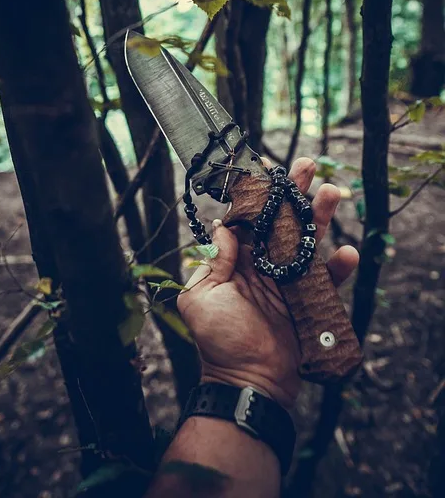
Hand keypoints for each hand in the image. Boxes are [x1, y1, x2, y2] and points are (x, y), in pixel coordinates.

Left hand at [177, 157, 358, 409]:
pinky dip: (339, 267)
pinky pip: (327, 279)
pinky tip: (346, 252)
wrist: (247, 380)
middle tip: (307, 166)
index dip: (257, 196)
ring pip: (307, 241)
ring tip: (332, 192)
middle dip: (294, 193)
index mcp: (238, 260)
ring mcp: (289, 280)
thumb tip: (222, 228)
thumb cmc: (218, 341)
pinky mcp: (310, 300)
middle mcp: (265, 264)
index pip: (249, 220)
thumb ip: (212, 262)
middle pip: (282, 221)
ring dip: (320, 217)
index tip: (266, 170)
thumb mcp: (200, 299)